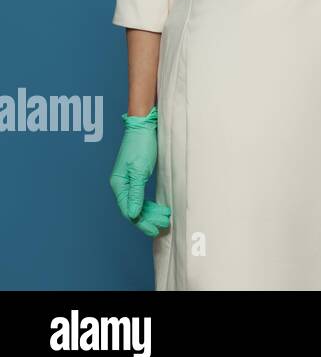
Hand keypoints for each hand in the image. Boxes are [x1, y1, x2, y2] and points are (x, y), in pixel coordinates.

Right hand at [108, 106, 171, 236]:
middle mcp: (122, 185)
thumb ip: (136, 193)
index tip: (154, 230)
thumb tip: (133, 215)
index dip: (141, 222)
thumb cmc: (141, 145)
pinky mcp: (137, 177)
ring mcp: (129, 181)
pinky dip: (150, 205)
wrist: (144, 126)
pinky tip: (159, 208)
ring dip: (150, 213)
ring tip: (165, 218)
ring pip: (138, 204)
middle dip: (148, 220)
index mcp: (119, 185)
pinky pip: (141, 197)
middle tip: (164, 225)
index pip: (128, 210)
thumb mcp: (139, 170)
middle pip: (133, 210)